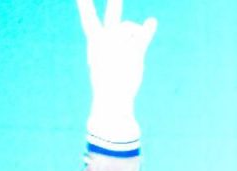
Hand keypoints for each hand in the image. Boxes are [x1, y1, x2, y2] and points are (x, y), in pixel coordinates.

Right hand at [78, 0, 156, 140]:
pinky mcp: (134, 52)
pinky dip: (148, 29)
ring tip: (130, 52)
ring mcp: (121, 45)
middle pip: (113, 18)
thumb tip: (133, 37)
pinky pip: (143, 38)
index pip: (89, 20)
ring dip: (135, 35)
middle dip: (114, 4)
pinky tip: (152, 22)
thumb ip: (118, 44)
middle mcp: (107, 40)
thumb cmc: (108, 81)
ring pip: (132, 29)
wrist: (111, 96)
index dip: (84, 5)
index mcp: (96, 41)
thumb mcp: (108, 60)